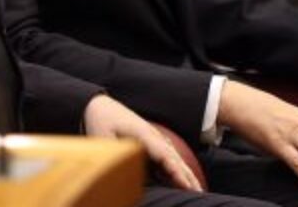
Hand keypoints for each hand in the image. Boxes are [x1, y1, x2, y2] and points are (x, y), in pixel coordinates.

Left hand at [81, 95, 202, 192]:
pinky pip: (166, 155)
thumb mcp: (104, 140)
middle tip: (199, 192)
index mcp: (143, 134)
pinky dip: (175, 167)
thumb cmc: (100, 122)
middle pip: (174, 157)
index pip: (165, 155)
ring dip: (184, 172)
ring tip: (196, 189)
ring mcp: (152, 136)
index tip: (187, 185)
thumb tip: (127, 173)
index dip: (176, 171)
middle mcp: (152, 134)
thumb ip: (116, 156)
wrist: (97, 105)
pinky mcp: (149, 140)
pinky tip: (179, 179)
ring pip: (173, 156)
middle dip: (187, 175)